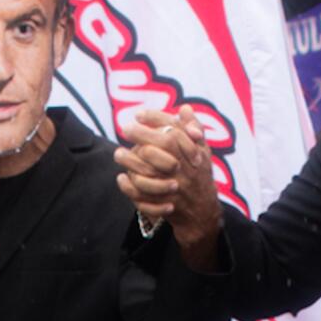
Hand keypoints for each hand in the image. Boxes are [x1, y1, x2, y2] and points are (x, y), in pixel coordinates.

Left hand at [114, 109, 221, 270]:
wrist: (203, 212)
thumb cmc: (200, 176)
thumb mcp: (203, 152)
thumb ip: (194, 130)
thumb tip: (185, 109)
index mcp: (194, 153)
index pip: (175, 129)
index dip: (156, 119)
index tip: (138, 114)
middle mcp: (185, 168)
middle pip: (164, 145)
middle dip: (141, 134)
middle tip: (124, 128)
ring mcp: (175, 186)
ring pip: (151, 171)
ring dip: (131, 160)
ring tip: (117, 152)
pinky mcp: (165, 203)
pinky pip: (143, 195)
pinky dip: (130, 186)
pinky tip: (121, 177)